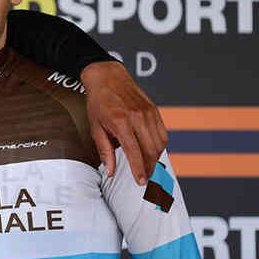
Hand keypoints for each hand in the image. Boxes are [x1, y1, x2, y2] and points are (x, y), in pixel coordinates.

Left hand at [81, 60, 167, 183]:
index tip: (141, 181)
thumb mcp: (95, 127)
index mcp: (120, 121)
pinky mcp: (154, 110)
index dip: (139, 170)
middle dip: (149, 167)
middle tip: (144, 177)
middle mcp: (137, 117)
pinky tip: (152, 150)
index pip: (134, 152)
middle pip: (150, 150)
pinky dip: (160, 145)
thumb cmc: (99, 101)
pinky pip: (163, 133)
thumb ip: (105, 151)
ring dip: (155, 158)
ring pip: (160, 143)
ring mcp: (148, 113)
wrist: (107, 77)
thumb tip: (110, 171)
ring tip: (147, 166)